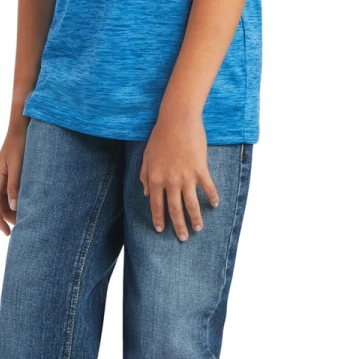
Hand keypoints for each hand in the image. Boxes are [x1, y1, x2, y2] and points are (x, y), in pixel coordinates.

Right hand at [0, 120, 27, 235]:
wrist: (23, 127)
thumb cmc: (20, 144)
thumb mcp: (18, 166)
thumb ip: (15, 186)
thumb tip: (14, 208)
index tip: (7, 233)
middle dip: (8, 219)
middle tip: (25, 227)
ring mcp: (3, 178)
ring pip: (5, 202)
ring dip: (14, 212)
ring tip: (29, 218)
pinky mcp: (11, 175)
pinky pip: (11, 194)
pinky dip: (18, 202)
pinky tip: (30, 205)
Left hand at [140, 111, 219, 239]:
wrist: (177, 120)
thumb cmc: (160, 136)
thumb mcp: (146, 156)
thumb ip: (144, 176)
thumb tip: (144, 194)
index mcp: (154, 178)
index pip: (156, 204)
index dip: (158, 218)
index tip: (161, 229)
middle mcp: (170, 181)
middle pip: (174, 209)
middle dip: (178, 225)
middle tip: (182, 238)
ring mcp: (186, 177)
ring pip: (191, 204)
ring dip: (195, 218)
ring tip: (198, 229)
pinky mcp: (200, 170)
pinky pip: (207, 188)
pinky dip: (212, 197)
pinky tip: (215, 204)